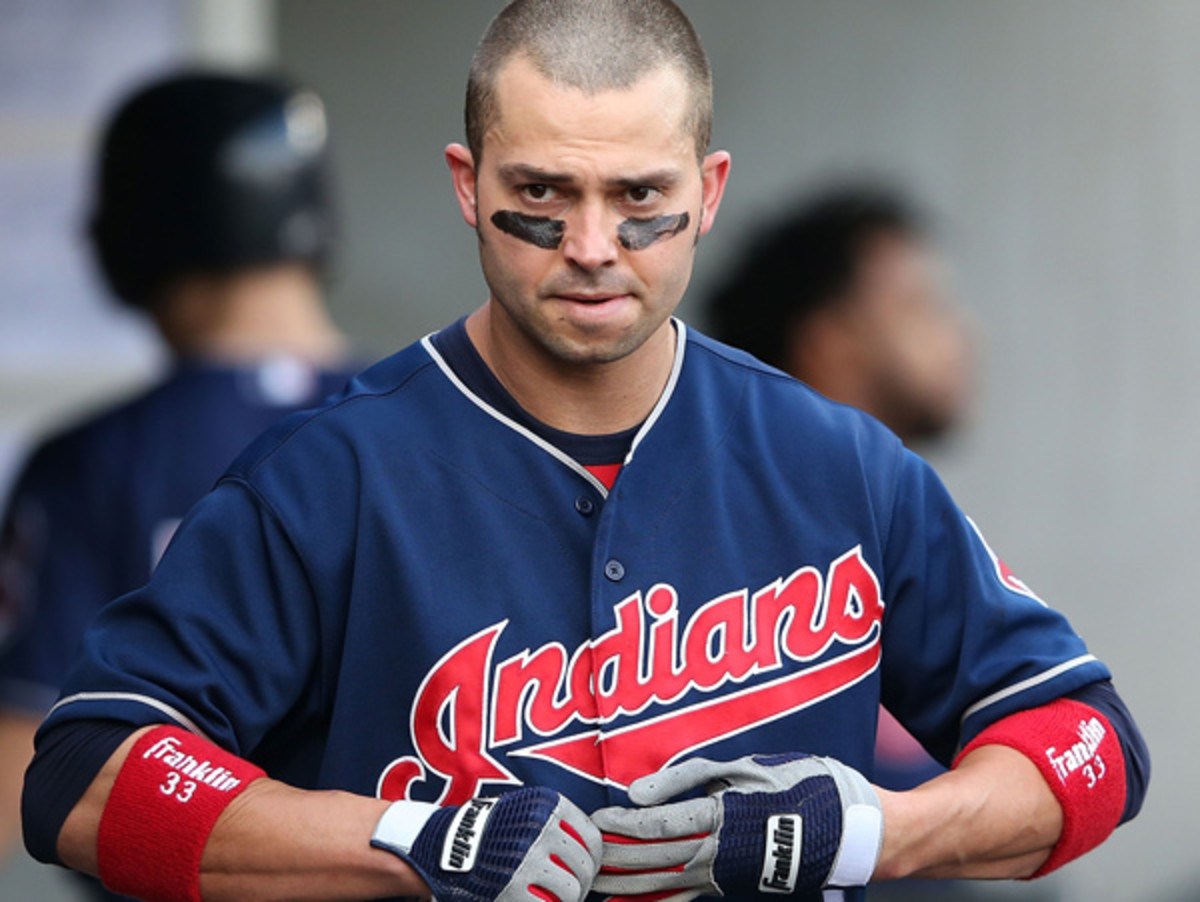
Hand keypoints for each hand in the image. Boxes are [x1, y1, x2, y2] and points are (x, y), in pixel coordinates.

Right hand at [371, 787, 601, 901]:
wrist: (446, 843)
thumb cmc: (492, 829)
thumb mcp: (525, 809)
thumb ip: (557, 823)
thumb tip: (593, 851)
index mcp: (549, 805)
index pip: (592, 838)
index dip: (594, 859)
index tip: (586, 869)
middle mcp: (541, 828)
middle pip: (585, 867)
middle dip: (582, 884)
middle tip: (571, 890)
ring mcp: (527, 859)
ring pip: (571, 890)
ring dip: (568, 900)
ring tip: (557, 900)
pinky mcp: (513, 887)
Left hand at [591, 753, 882, 900]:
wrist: (851, 830)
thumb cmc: (800, 786)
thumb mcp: (746, 767)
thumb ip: (689, 776)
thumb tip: (639, 792)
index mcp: (720, 818)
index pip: (660, 826)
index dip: (625, 825)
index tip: (595, 821)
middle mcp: (717, 853)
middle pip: (654, 859)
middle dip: (615, 860)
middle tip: (582, 859)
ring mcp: (724, 874)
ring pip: (665, 883)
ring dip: (627, 885)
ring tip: (596, 886)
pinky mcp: (731, 883)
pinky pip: (686, 897)